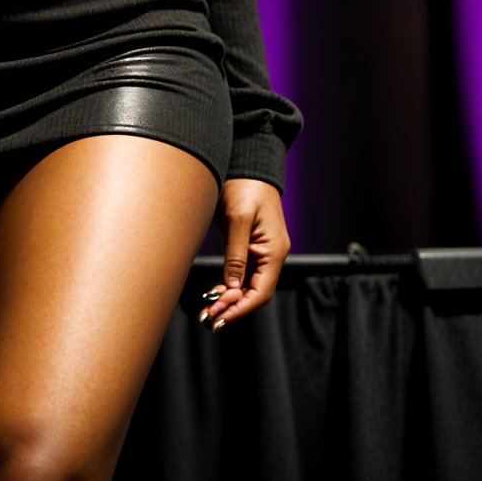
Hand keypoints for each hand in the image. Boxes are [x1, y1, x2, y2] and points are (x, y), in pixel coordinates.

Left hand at [198, 178, 289, 330]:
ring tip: (207, 310)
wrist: (248, 162)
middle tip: (208, 318)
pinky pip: (242, 272)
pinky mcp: (251, 245)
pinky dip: (229, 285)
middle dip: (232, 307)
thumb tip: (232, 288)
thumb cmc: (245, 185)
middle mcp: (271, 254)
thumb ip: (236, 254)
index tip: (219, 317)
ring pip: (247, 285)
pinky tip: (214, 292)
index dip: (240, 308)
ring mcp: (262, 250)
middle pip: (254, 292)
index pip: (260, 292)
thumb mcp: (239, 218)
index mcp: (274, 251)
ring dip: (229, 299)